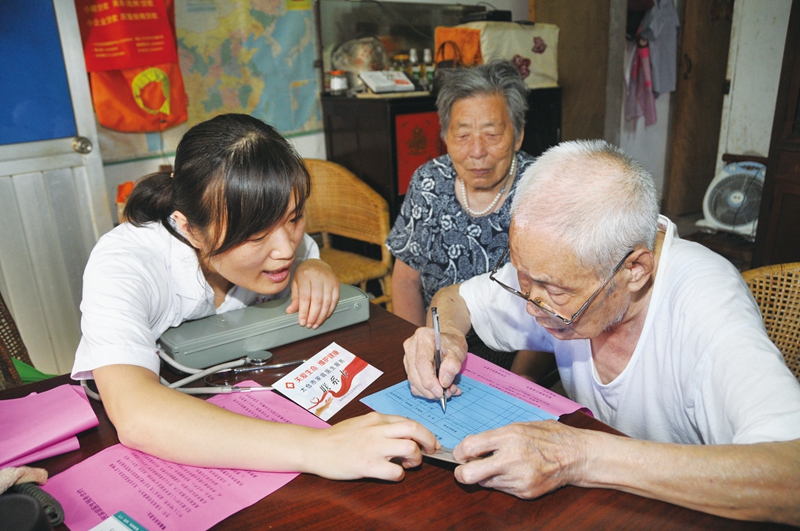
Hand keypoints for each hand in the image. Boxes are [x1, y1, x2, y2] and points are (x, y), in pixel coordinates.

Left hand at [287, 259, 338, 327]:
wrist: (317, 264)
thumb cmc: (304, 274)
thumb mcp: (295, 283)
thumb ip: (294, 298)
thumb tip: (290, 311)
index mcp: (305, 275)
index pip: (305, 297)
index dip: (304, 311)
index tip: (302, 321)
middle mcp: (318, 277)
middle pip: (317, 301)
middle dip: (313, 316)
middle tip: (309, 325)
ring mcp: (329, 280)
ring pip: (327, 302)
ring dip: (321, 316)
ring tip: (315, 324)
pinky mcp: (336, 284)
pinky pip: (334, 301)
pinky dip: (329, 311)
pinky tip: (323, 317)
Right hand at [306, 412, 437, 480]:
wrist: (314, 447)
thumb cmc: (336, 438)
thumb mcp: (361, 423)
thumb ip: (380, 426)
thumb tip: (400, 433)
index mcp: (376, 419)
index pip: (408, 421)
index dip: (424, 431)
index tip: (428, 441)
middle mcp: (377, 430)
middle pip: (415, 429)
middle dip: (429, 440)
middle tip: (431, 450)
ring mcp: (373, 447)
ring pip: (410, 448)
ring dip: (416, 458)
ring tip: (410, 464)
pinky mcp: (368, 465)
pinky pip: (395, 471)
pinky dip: (400, 474)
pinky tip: (393, 474)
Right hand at [402, 326, 466, 399]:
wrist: (447, 339)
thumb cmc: (451, 343)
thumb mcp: (458, 350)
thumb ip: (452, 365)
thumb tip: (444, 382)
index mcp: (422, 338)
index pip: (421, 363)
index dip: (429, 380)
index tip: (440, 392)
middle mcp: (411, 347)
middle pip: (415, 375)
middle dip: (430, 390)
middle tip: (447, 394)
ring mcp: (407, 358)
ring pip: (414, 382)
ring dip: (430, 392)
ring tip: (447, 391)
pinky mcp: (409, 367)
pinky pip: (414, 385)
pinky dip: (427, 391)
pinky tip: (440, 389)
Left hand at [453, 420, 587, 498]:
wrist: (575, 455)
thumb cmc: (548, 436)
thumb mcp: (519, 426)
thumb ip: (494, 437)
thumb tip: (471, 446)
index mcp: (509, 436)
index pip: (469, 447)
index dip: (459, 452)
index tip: (461, 454)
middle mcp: (511, 458)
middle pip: (469, 474)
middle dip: (461, 473)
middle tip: (464, 468)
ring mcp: (517, 478)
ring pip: (485, 482)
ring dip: (486, 476)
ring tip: (500, 465)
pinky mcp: (524, 491)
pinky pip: (501, 489)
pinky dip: (502, 481)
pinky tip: (514, 472)